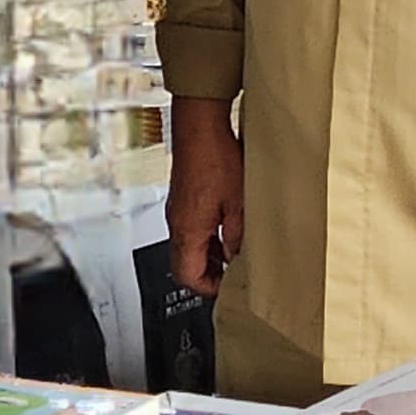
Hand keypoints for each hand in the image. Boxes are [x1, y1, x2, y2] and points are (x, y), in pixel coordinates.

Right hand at [168, 99, 244, 296]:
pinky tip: (226, 228)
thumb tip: (239, 257)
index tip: (229, 287)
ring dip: (209, 256)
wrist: (199, 126)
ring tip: (234, 252)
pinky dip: (206, 237)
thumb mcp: (239, 204)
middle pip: (185, 265)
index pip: (188, 277)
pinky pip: (189, 230)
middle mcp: (177, 223)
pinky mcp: (181, 199)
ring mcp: (177, 211)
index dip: (210, 288)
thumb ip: (238, 237)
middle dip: (210, 274)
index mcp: (188, 230)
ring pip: (187, 248)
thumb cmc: (215, 158)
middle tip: (234, 274)